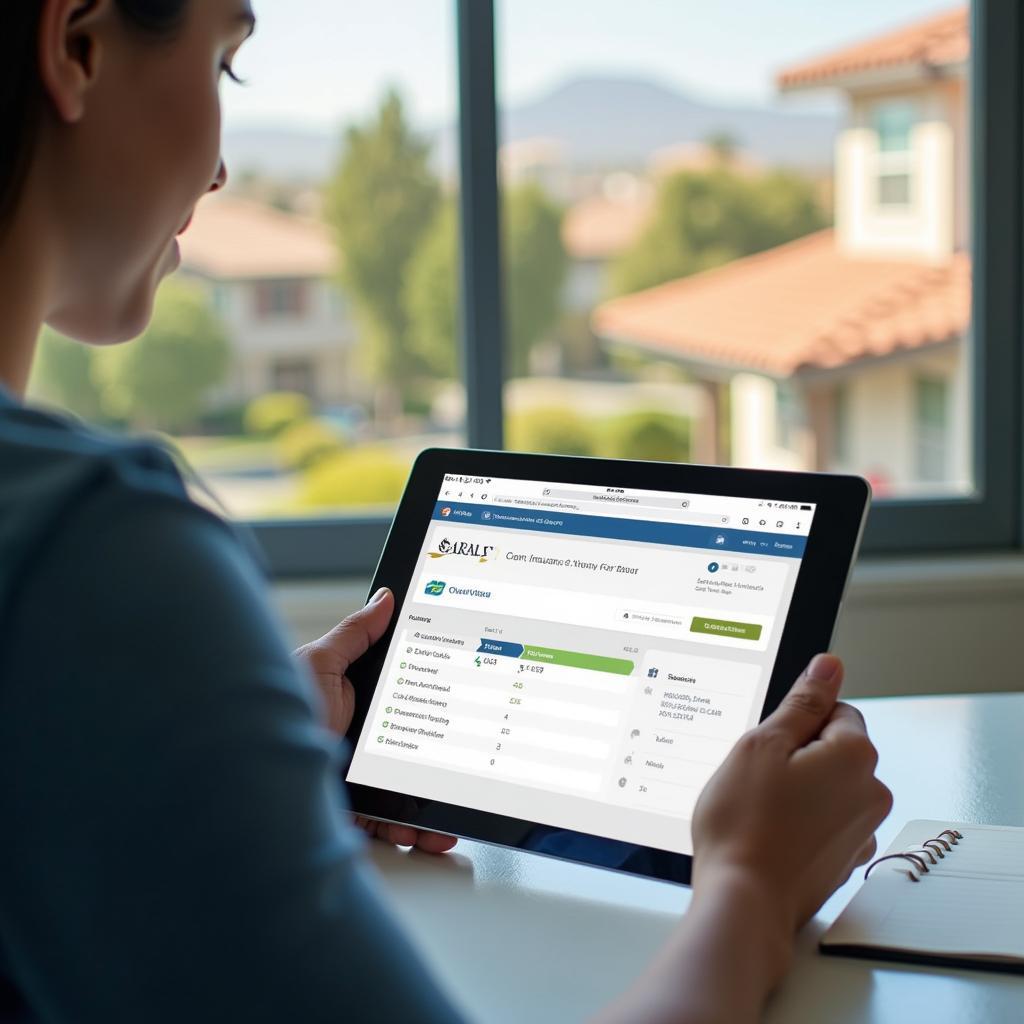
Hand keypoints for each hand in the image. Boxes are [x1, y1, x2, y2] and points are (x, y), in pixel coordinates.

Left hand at [294, 588, 456, 854]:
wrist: (243, 777)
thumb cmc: (271, 715)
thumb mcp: (319, 666)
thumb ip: (354, 634)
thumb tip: (386, 598)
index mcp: (351, 701)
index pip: (400, 697)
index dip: (430, 699)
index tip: (459, 701)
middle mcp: (355, 740)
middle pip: (409, 748)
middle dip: (439, 758)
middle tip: (467, 760)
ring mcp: (354, 778)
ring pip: (405, 791)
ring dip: (433, 805)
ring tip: (453, 809)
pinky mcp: (350, 810)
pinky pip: (390, 824)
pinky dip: (417, 833)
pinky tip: (434, 832)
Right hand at [691, 653, 891, 974]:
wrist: (743, 901)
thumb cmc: (744, 823)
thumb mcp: (762, 744)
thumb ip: (801, 702)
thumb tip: (828, 666)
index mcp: (854, 755)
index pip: (833, 709)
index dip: (793, 722)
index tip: (767, 745)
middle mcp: (871, 791)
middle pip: (832, 747)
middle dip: (796, 755)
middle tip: (757, 777)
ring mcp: (861, 829)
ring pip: (826, 785)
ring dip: (798, 789)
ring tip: (759, 810)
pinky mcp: (844, 858)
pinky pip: (825, 820)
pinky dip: (801, 822)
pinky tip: (770, 833)